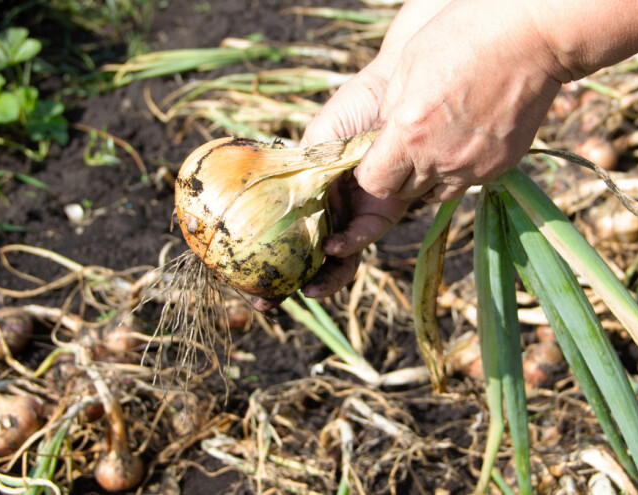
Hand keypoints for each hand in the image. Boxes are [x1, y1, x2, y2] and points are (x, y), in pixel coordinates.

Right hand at [251, 61, 407, 310]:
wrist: (396, 91)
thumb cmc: (354, 108)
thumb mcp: (316, 138)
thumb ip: (299, 169)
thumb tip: (275, 200)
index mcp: (310, 192)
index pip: (285, 233)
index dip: (266, 258)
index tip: (242, 281)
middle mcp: (332, 207)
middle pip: (310, 254)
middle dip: (289, 281)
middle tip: (267, 299)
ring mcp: (357, 212)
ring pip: (339, 256)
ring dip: (325, 276)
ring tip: (308, 289)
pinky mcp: (384, 212)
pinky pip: (364, 235)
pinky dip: (349, 245)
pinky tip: (334, 248)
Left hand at [355, 0, 564, 202]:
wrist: (531, 36)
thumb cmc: (466, 37)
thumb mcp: (410, 62)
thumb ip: (390, 106)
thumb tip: (382, 130)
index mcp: (409, 133)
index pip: (375, 183)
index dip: (371, 172)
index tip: (377, 155)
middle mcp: (439, 158)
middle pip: (404, 192)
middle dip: (398, 175)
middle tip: (405, 147)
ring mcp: (473, 166)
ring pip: (437, 193)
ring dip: (429, 177)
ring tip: (435, 145)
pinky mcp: (500, 165)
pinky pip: (469, 180)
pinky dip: (461, 168)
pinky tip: (466, 138)